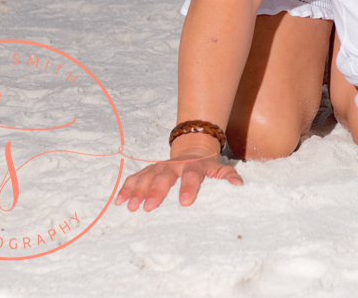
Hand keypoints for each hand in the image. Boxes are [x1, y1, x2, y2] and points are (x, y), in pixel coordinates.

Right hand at [116, 136, 241, 211]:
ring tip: (132, 207)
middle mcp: (174, 166)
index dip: (189, 188)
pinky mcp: (148, 171)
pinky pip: (135, 178)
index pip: (192, 177)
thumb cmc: (206, 167)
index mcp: (193, 167)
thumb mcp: (218, 169)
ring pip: (147, 177)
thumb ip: (227, 175)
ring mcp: (159, 167)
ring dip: (138, 191)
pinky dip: (126, 188)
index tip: (185, 202)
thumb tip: (239, 184)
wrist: (193, 151)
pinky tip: (119, 201)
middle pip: (165, 177)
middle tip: (150, 207)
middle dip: (157, 191)